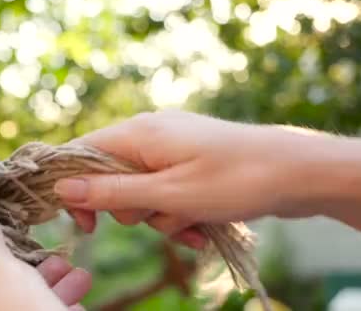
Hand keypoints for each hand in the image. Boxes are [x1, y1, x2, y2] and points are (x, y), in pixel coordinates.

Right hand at [55, 110, 325, 245]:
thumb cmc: (235, 180)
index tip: (88, 227)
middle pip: (113, 178)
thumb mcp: (168, 194)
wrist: (299, 173)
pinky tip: (203, 228)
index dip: (76, 190)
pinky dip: (181, 213)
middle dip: (134, 209)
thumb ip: (112, 192)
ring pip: (144, 192)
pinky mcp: (193, 162)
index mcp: (140, 132)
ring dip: (163, 216)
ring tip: (194, 222)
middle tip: (163, 215)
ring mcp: (175, 148)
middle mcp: (152, 134)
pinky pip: (170, 193)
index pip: (82, 154)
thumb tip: (61, 186)